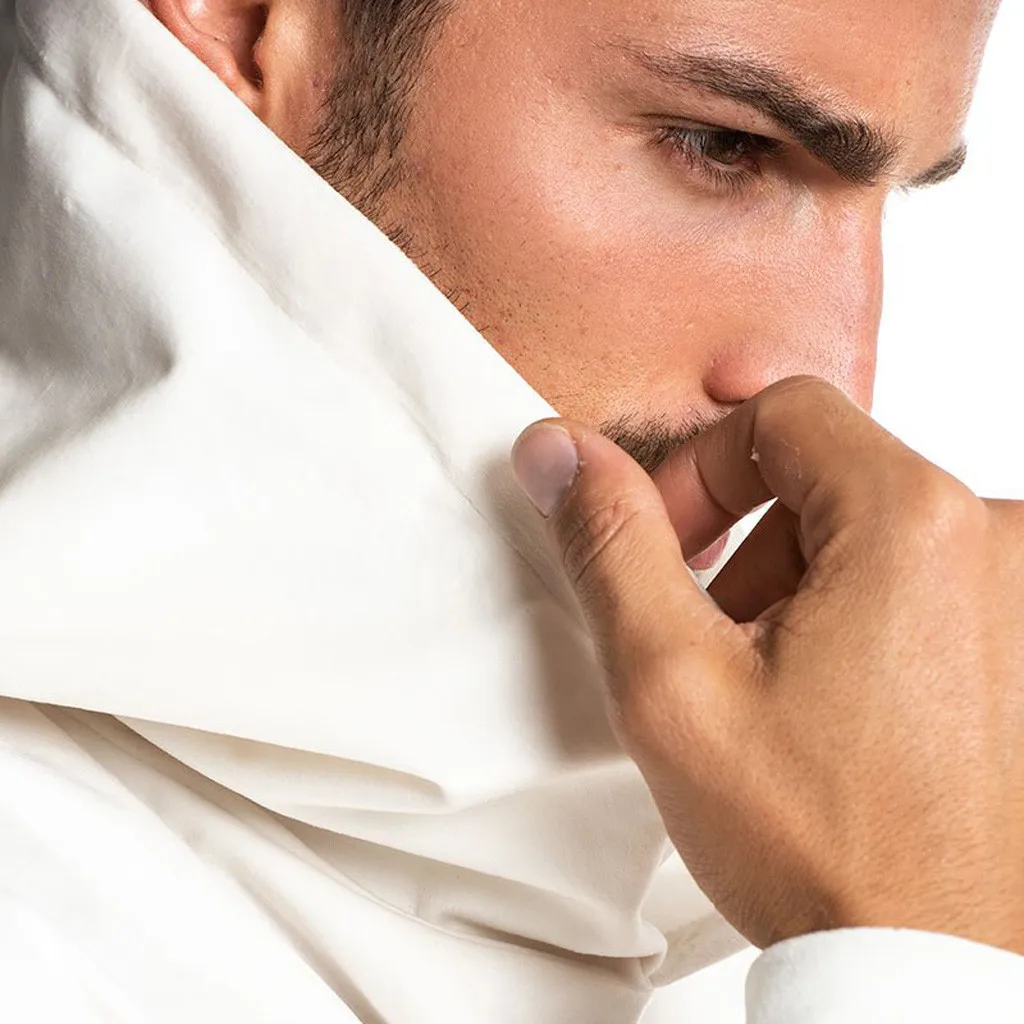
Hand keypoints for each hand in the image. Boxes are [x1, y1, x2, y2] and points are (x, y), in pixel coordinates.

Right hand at [511, 376, 1023, 953]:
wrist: (932, 969)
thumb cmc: (821, 844)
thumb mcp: (671, 682)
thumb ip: (611, 546)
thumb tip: (560, 453)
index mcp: (913, 522)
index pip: (781, 412)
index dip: (701, 471)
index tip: (670, 551)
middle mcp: (996, 540)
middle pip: (826, 469)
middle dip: (744, 538)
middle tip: (707, 635)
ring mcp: (1022, 594)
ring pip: (869, 526)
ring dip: (798, 581)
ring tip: (769, 682)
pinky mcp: (1023, 639)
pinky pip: (920, 575)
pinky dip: (856, 609)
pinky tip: (831, 698)